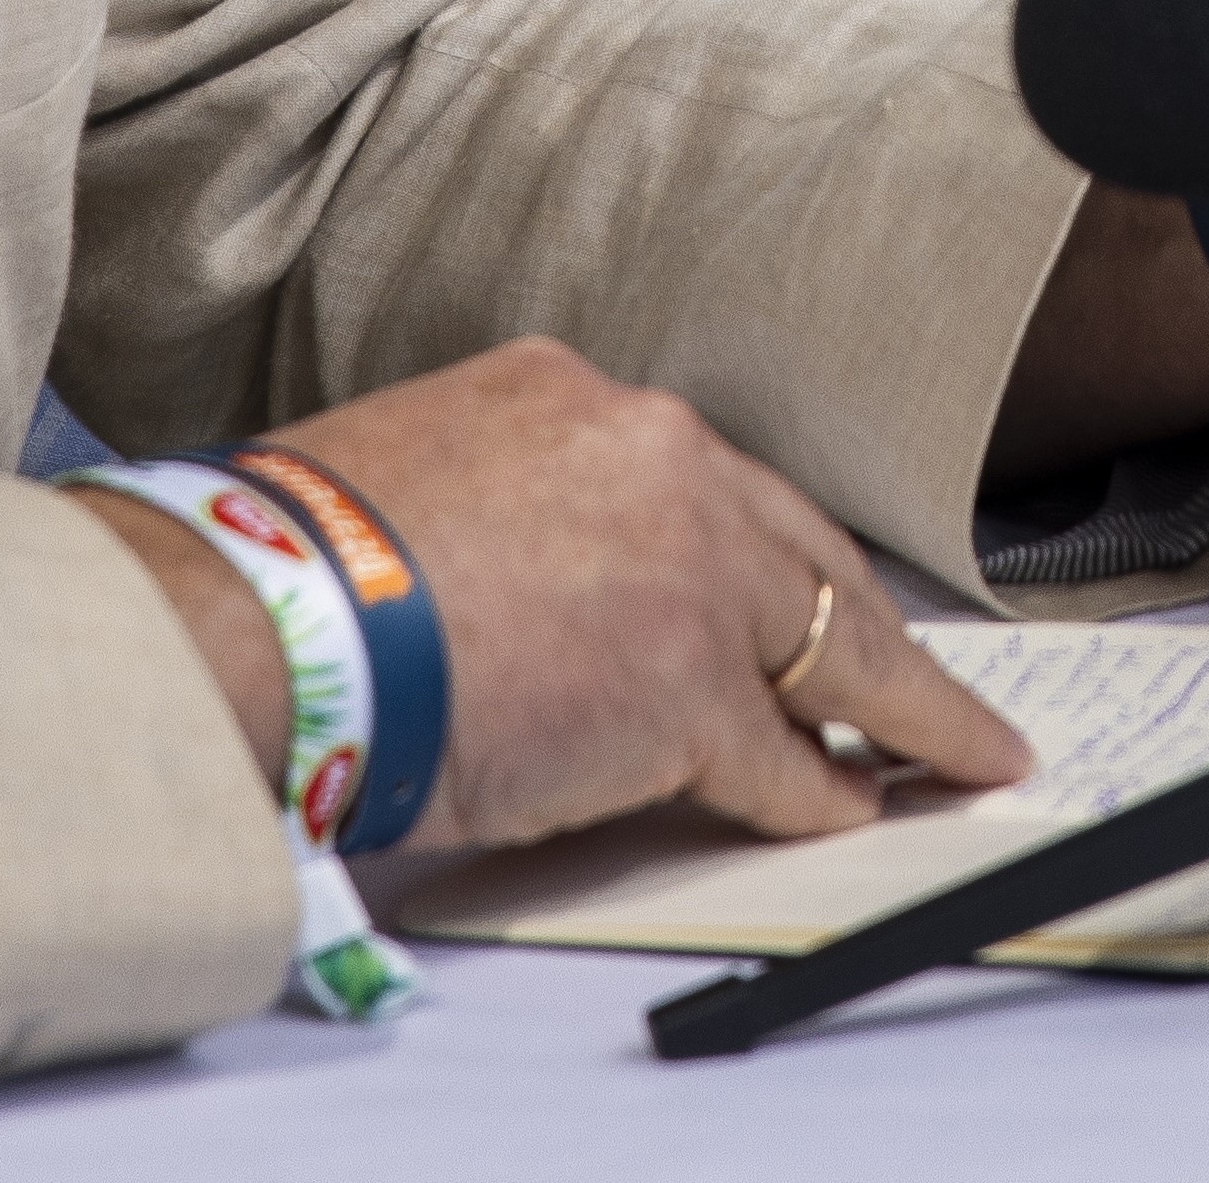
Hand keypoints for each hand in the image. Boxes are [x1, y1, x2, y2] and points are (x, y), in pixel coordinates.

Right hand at [215, 340, 1036, 851]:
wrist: (257, 627)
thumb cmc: (290, 575)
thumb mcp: (420, 480)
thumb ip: (519, 514)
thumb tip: (558, 600)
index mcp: (576, 400)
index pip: (706, 483)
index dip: (762, 550)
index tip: (793, 587)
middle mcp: (654, 458)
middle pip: (802, 552)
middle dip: (863, 620)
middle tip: (918, 671)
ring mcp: (687, 570)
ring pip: (832, 645)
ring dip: (901, 709)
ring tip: (951, 748)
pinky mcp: (689, 686)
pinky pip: (781, 755)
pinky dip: (819, 792)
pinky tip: (848, 808)